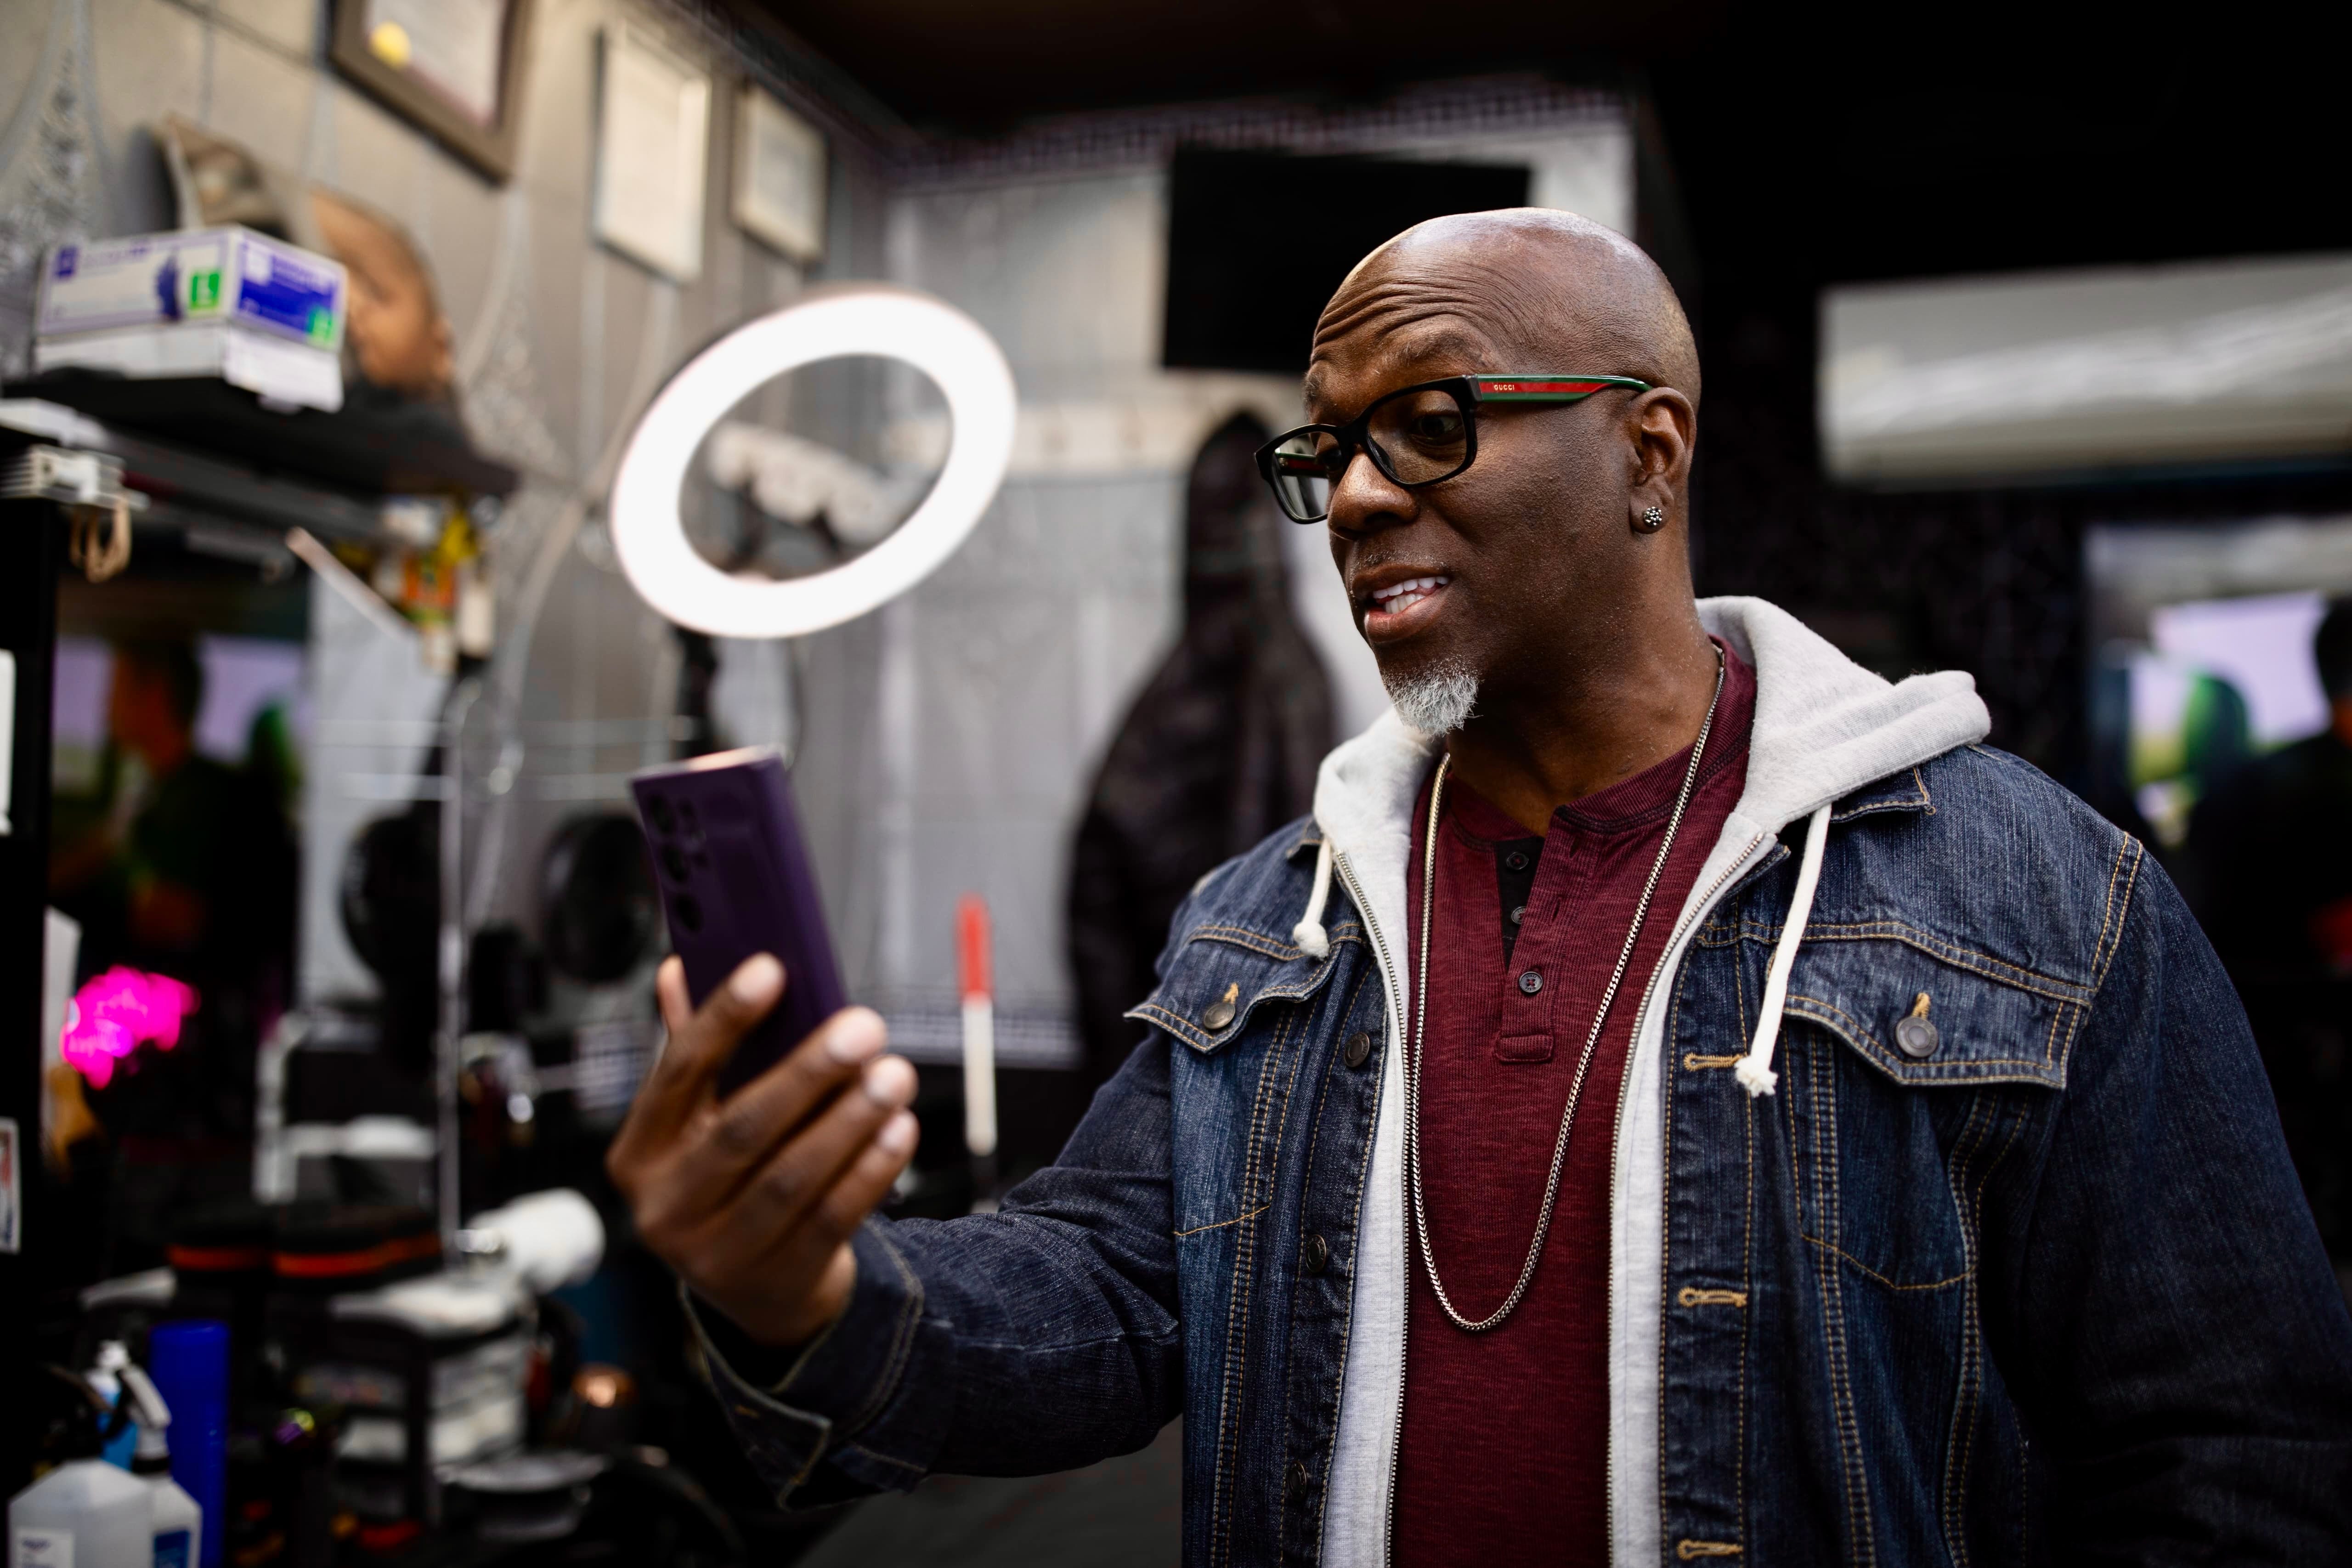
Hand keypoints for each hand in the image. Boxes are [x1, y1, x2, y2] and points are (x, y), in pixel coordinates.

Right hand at [607, 954, 920, 1347]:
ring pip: (791, 1177)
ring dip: (850, 1121)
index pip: (677, 1073)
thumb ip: (693, 1053)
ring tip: (895, 1074)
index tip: (772, 968)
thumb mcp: (696, 1125)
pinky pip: (831, 1218)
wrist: (758, 1291)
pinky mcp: (777, 1280)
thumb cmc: (728, 1180)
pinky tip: (899, 1128)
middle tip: (864, 1026)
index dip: (723, 1019)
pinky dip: (869, 1170)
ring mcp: (717, 1253)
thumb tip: (679, 967)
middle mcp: (667, 1207)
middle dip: (808, 1072)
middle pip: (742, 1128)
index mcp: (639, 1153)